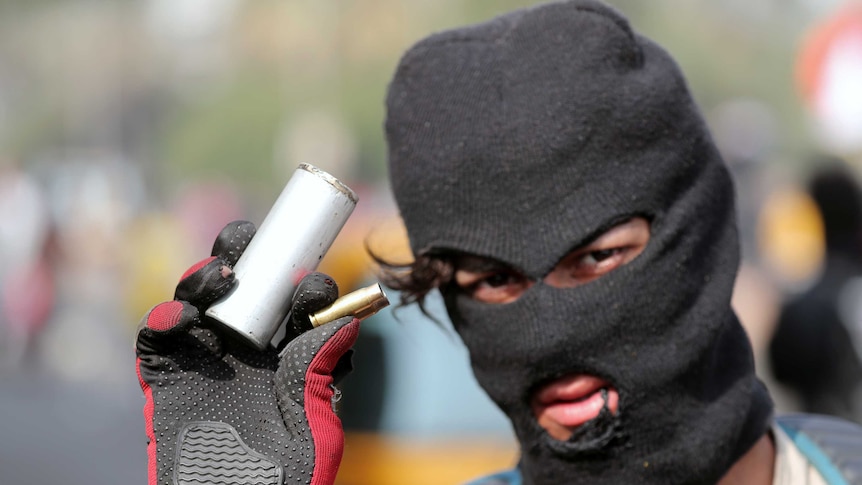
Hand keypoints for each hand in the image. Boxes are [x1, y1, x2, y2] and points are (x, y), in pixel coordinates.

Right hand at [135, 221, 358, 484]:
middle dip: (243, 258)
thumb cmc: (286, 476)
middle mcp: (245, 350)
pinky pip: (157, 340)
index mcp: (286, 356)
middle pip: (241, 289)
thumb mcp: (315, 425)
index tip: (311, 283)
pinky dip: (162, 319)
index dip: (303, 286)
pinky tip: (177, 316)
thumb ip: (321, 373)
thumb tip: (345, 321)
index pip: (293, 306)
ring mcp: (203, 361)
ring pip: (197, 301)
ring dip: (202, 278)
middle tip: (246, 240)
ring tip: (219, 275)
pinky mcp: (166, 380)